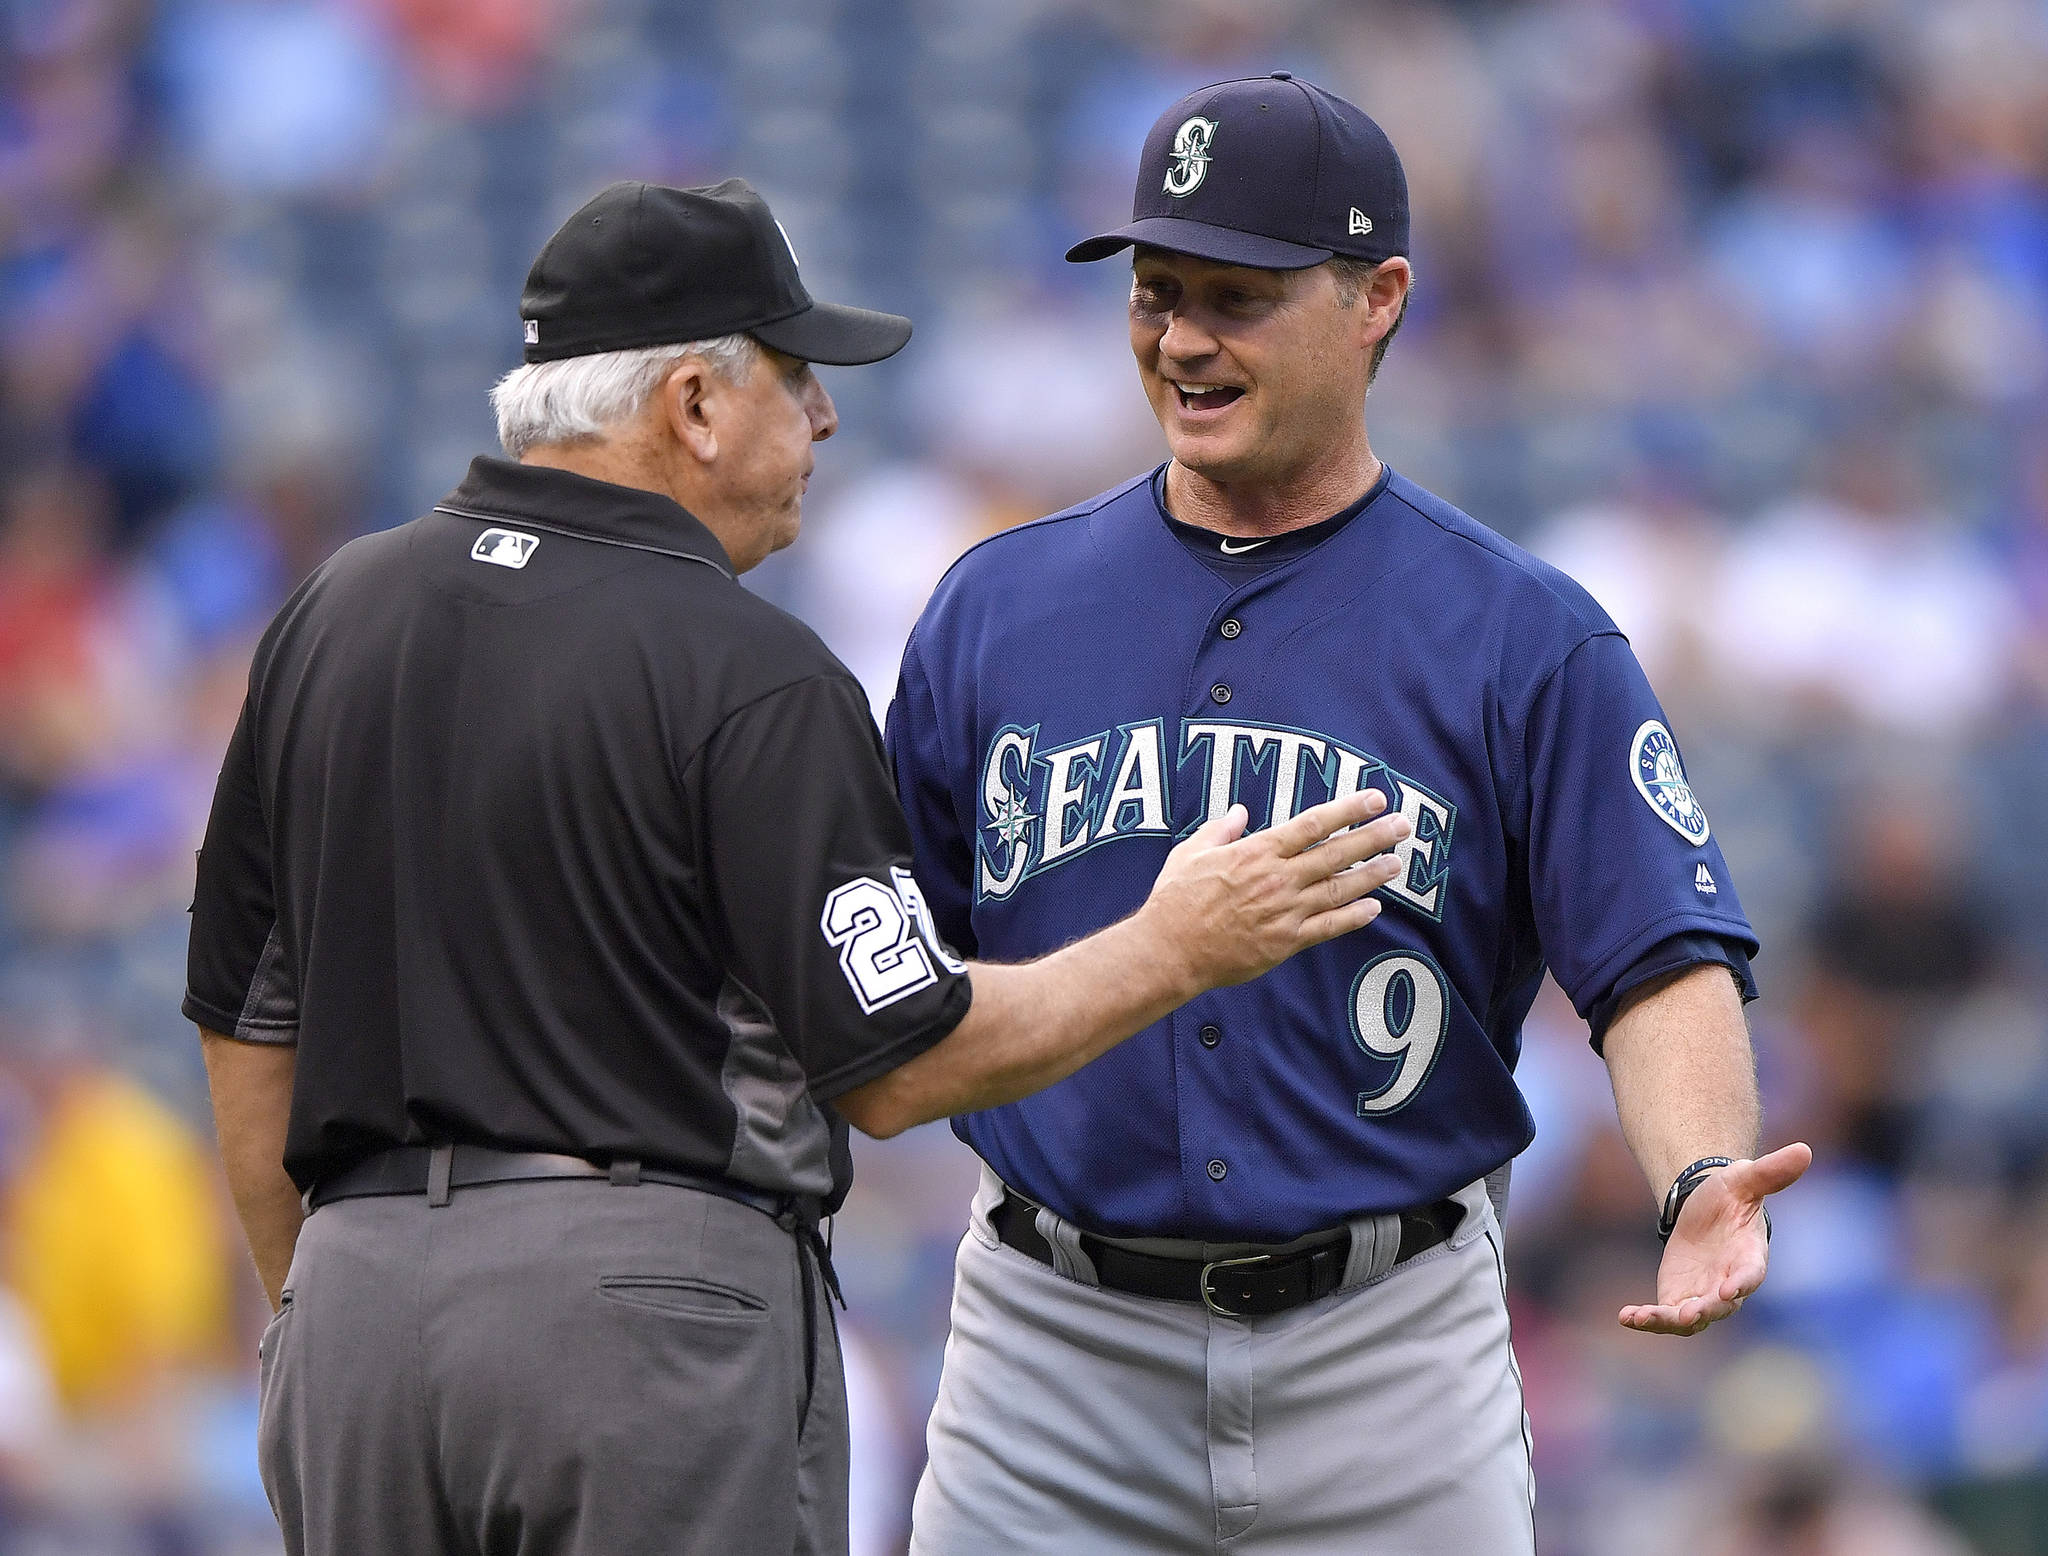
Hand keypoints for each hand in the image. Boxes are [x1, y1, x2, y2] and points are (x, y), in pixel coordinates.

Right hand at [1140, 789, 1409, 991]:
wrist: (1170, 949)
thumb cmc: (1176, 899)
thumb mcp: (1191, 852)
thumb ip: (1220, 830)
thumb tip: (1240, 812)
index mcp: (1257, 852)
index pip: (1313, 823)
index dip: (1348, 809)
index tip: (1374, 799)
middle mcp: (1278, 878)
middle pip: (1336, 852)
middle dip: (1373, 836)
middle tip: (1403, 825)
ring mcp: (1285, 911)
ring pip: (1339, 888)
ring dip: (1371, 875)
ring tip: (1396, 863)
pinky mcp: (1286, 942)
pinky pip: (1328, 927)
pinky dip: (1352, 917)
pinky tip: (1374, 908)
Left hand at [1619, 1142, 1812, 1335]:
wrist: (1704, 1209)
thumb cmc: (1731, 1195)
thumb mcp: (1745, 1179)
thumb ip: (1771, 1172)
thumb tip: (1804, 1150)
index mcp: (1749, 1257)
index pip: (1750, 1275)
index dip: (1741, 1284)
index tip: (1729, 1292)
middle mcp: (1729, 1283)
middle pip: (1719, 1307)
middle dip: (1704, 1311)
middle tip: (1688, 1315)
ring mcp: (1704, 1295)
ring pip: (1690, 1319)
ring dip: (1667, 1321)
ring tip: (1641, 1318)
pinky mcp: (1679, 1298)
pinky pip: (1665, 1316)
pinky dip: (1646, 1319)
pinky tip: (1625, 1317)